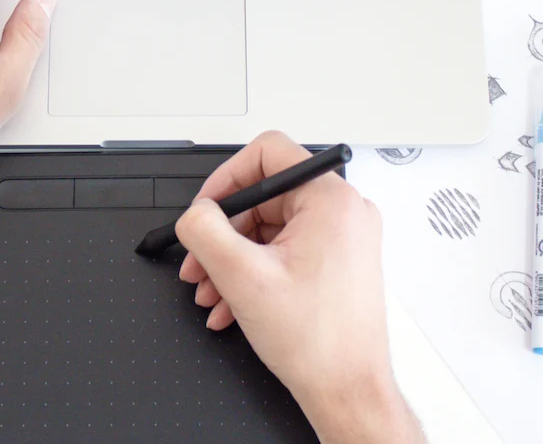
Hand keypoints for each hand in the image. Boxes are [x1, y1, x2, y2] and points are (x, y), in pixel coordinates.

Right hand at [175, 132, 422, 443]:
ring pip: (269, 229)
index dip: (226, 178)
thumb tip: (195, 213)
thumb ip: (206, 231)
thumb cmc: (318, 342)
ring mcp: (343, 238)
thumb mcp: (242, 276)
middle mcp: (344, 212)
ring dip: (232, 258)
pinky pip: (284, 250)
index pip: (268, 152)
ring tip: (211, 290)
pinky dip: (253, 272)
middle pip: (264, 198)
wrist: (348, 391)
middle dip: (223, 233)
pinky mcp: (337, 262)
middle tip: (198, 261)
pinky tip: (231, 303)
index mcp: (331, 200)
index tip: (205, 209)